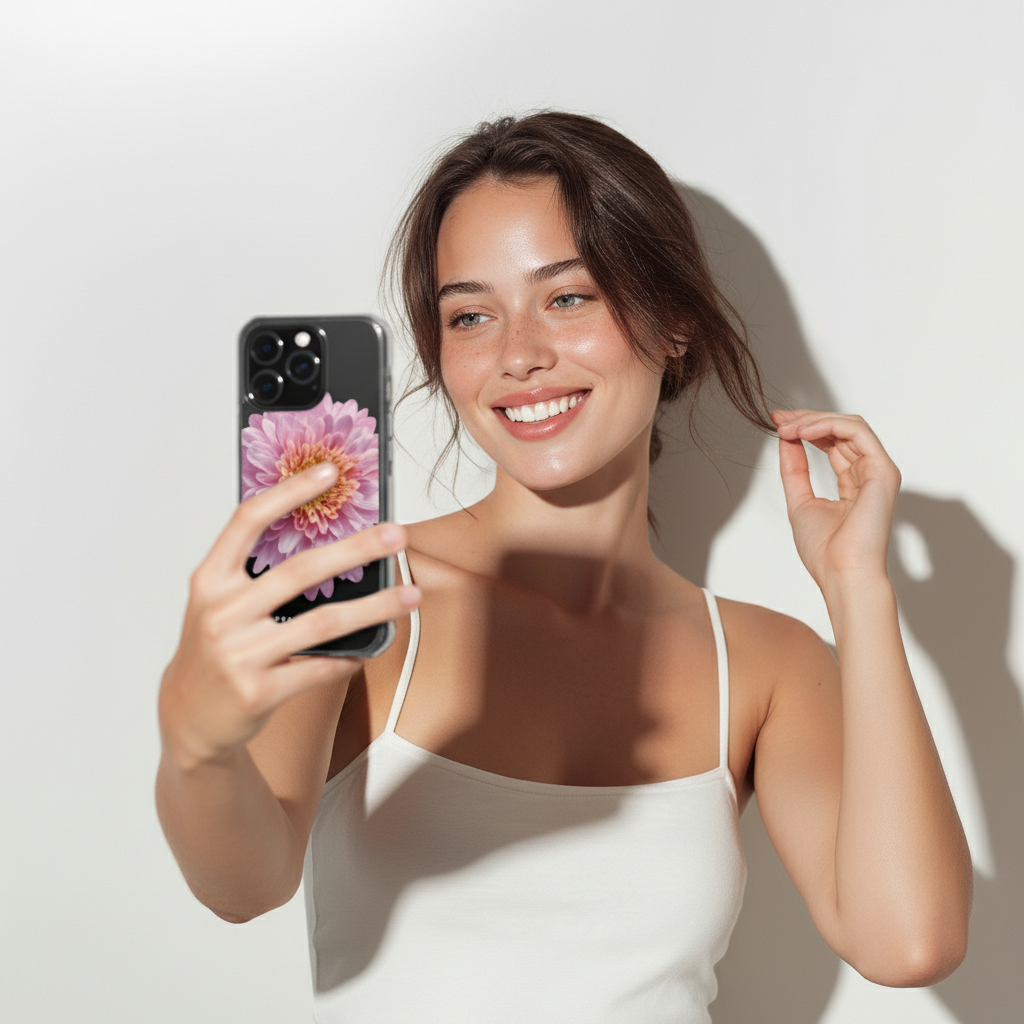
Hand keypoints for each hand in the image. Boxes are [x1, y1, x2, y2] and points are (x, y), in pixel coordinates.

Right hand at [158, 463, 419, 768]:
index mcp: (210, 581)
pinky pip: (321, 667)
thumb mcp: (220, 603)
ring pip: (324, 622)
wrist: (188, 716)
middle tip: (396, 535)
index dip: (289, 491)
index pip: (248, 521)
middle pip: (301, 570)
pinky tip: (375, 645)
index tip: (329, 472)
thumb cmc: (214, 649)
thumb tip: (326, 535)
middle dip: (357, 549)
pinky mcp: (258, 691)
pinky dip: (353, 656)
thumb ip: (256, 572)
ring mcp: (238, 655)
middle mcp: (221, 613)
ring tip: (410, 595)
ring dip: (376, 607)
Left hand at [772, 410, 900, 590]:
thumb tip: (785, 439)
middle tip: (778, 418)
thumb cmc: (825, 551)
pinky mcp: (883, 470)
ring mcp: (878, 471)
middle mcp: (869, 473)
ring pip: (850, 425)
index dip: (805, 428)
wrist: (841, 573)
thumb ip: (795, 469)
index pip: (832, 442)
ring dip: (814, 420)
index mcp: (853, 482)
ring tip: (787, 427)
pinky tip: (803, 432)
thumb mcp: (800, 501)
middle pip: (841, 429)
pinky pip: (858, 432)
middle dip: (806, 419)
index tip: (777, 423)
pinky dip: (828, 425)